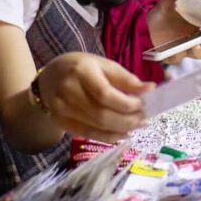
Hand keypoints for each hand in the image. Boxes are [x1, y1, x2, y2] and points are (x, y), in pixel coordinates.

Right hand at [38, 52, 153, 142]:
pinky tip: (123, 132)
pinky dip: (109, 136)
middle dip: (128, 119)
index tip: (144, 104)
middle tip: (144, 118)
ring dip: (122, 128)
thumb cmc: (82, 67)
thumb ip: (126, 78)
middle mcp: (68, 91)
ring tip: (138, 124)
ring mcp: (62, 109)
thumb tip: (150, 89)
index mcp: (81, 71)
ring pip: (96, 126)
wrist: (50, 77)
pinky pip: (88, 134)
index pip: (105, 94)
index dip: (127, 103)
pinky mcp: (60, 122)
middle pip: (101, 114)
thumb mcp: (104, 64)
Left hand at [146, 0, 200, 63]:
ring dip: (199, 51)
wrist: (144, 27)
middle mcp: (195, 36)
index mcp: (198, 23)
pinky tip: (177, 50)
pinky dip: (179, 56)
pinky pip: (179, 58)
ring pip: (199, 53)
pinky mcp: (174, 55)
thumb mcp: (166, 3)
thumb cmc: (161, 14)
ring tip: (194, 46)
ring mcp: (186, 47)